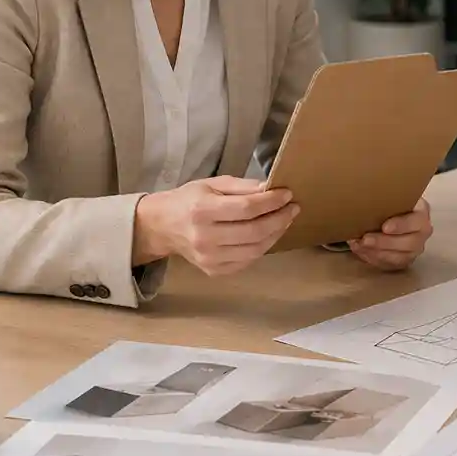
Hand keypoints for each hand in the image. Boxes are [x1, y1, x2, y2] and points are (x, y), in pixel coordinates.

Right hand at [133, 176, 298, 275]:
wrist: (163, 227)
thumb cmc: (189, 200)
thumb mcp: (212, 184)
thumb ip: (242, 186)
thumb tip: (270, 189)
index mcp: (202, 211)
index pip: (247, 208)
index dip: (272, 202)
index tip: (288, 194)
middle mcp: (205, 238)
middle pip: (254, 231)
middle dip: (280, 219)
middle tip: (293, 208)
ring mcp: (209, 259)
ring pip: (255, 249)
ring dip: (276, 234)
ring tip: (285, 220)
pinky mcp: (214, 271)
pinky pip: (248, 261)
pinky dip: (263, 247)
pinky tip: (269, 234)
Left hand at [349, 198, 431, 270]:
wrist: (389, 212)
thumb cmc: (390, 201)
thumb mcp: (391, 195)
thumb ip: (385, 196)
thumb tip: (365, 194)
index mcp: (422, 212)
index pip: (416, 221)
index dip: (401, 225)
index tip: (384, 227)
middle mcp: (422, 233)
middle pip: (409, 243)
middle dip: (384, 242)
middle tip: (365, 239)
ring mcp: (414, 249)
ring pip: (399, 257)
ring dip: (376, 253)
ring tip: (358, 245)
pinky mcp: (404, 260)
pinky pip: (389, 265)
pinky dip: (373, 259)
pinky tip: (360, 250)